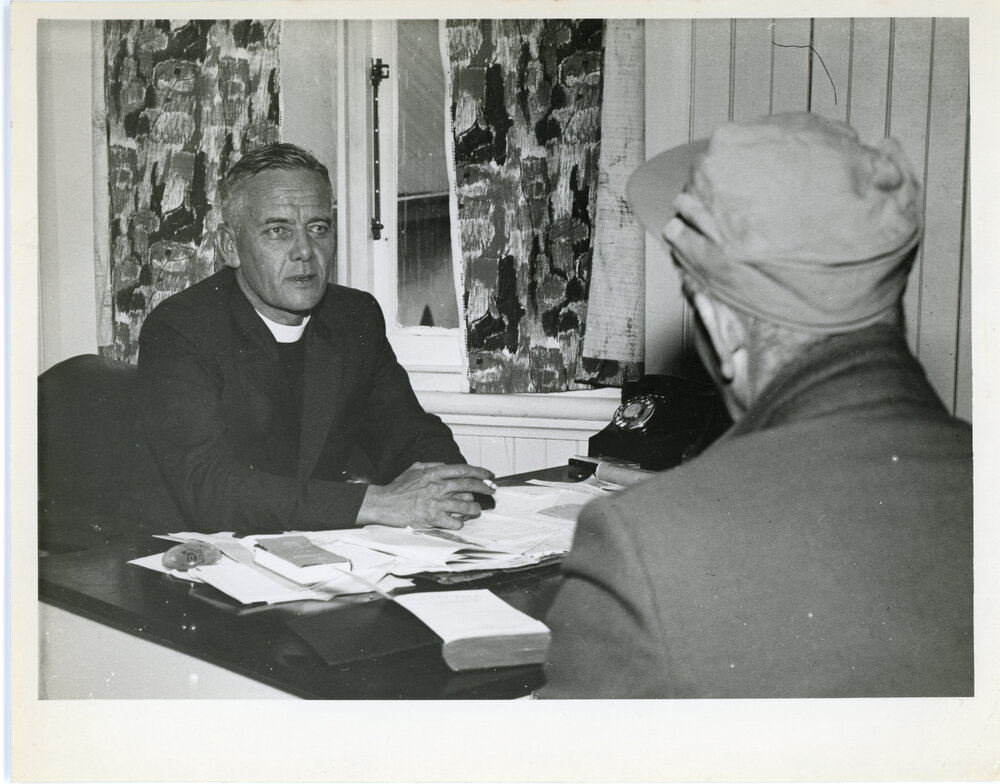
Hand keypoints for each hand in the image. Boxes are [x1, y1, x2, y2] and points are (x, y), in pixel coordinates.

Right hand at [355, 463, 495, 528]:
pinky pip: (454, 522)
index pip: (463, 470)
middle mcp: (437, 487)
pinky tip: (458, 521)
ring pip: (465, 506)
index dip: (480, 472)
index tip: (489, 475)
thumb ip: (434, 465)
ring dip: (474, 508)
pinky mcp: (432, 519)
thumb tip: (448, 465)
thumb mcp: (415, 468)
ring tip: (476, 510)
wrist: (384, 504)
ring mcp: (436, 503)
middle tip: (491, 491)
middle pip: (469, 486)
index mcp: (434, 473)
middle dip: (484, 488)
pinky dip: (459, 522)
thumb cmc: (399, 486)